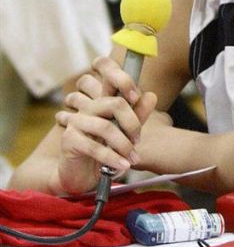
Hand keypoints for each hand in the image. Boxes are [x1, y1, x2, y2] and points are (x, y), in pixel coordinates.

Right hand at [54, 56, 156, 193]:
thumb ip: (137, 114)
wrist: (81, 173)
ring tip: (132, 158)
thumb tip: (151, 95)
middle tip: (137, 140)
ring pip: (106, 127)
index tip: (135, 98)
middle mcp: (89, 106)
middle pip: (115, 103)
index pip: (107, 73)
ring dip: (124, 146)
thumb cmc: (106, 148)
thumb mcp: (125, 131)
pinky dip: (112, 158)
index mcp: (103, 99)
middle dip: (132, 124)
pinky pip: (94, 146)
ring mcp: (77, 120)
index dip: (124, 80)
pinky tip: (123, 165)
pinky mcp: (69, 138)